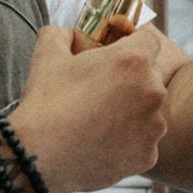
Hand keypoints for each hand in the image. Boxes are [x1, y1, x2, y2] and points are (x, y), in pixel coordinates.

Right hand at [13, 24, 167, 192]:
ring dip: (132, 112)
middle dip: (131, 80)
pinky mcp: (148, 155)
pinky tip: (102, 143)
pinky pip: (143, 142)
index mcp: (133, 61)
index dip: (132, 45)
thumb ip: (61, 34)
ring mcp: (154, 127)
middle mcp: (153, 92)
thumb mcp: (47, 56)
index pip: (148, 40)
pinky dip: (128, 142)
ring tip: (99, 121)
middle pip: (151, 76)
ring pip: (149, 111)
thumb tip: (68, 33)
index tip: (116, 55)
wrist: (38, 160)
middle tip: (102, 91)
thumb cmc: (44, 105)